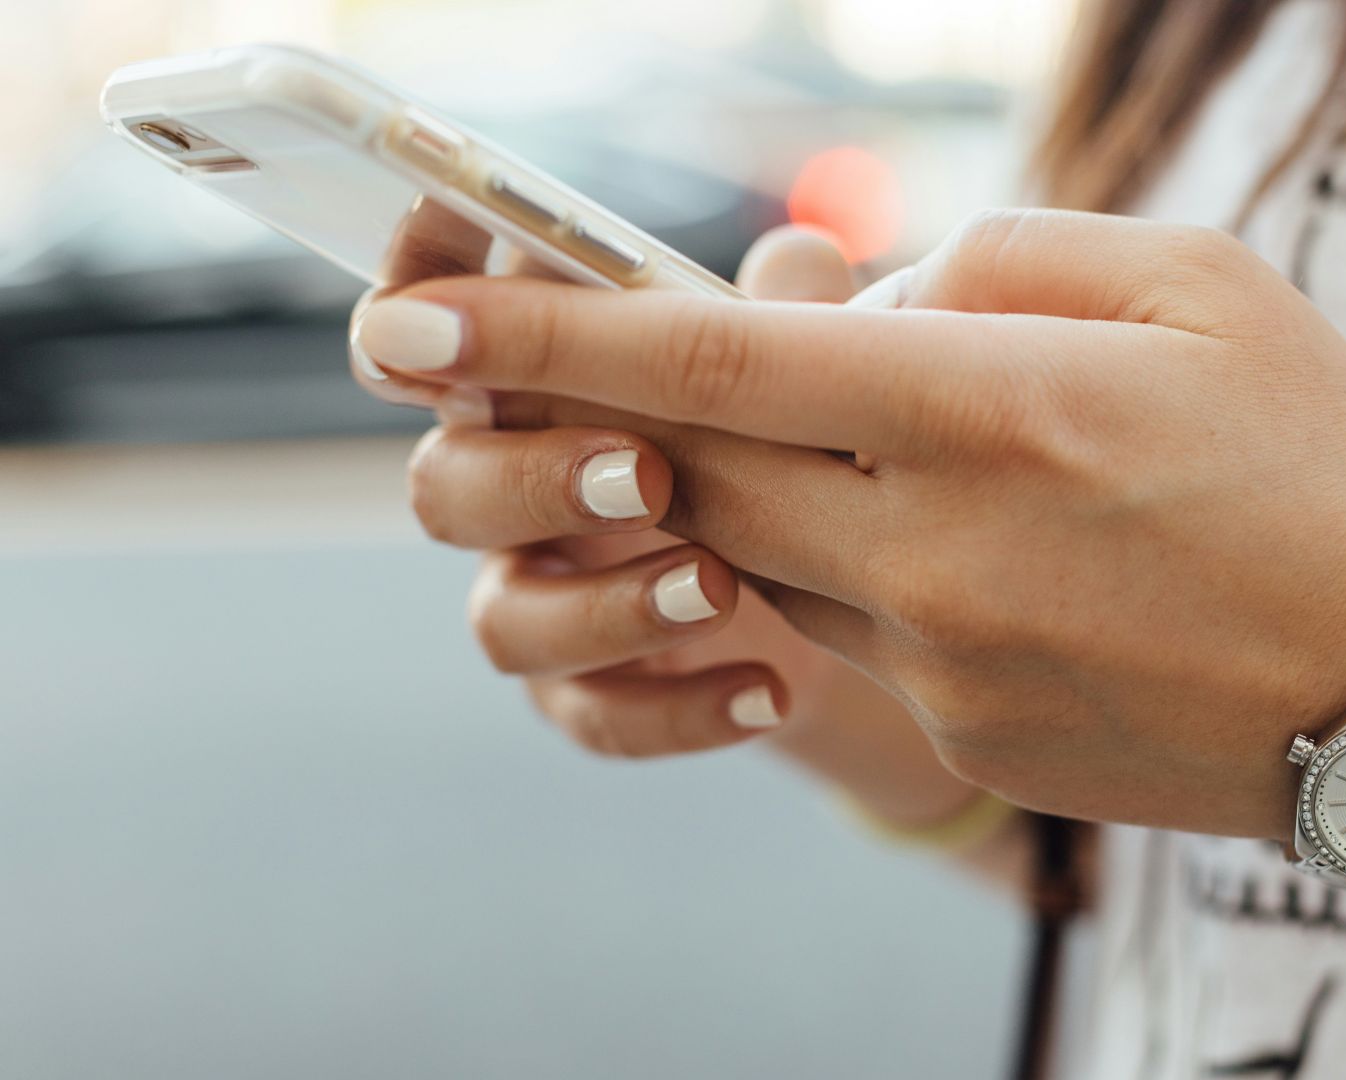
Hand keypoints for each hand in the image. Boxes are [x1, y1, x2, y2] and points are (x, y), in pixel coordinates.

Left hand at [353, 209, 1345, 836]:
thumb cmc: (1328, 455)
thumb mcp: (1196, 282)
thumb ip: (996, 258)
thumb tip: (854, 294)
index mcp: (996, 408)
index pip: (713, 362)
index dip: (545, 336)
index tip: (413, 324)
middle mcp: (942, 548)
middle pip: (700, 469)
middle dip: (641, 411)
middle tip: (640, 365)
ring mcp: (946, 663)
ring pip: (767, 555)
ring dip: (778, 486)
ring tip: (912, 447)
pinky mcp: (965, 736)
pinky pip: (854, 633)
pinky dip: (870, 567)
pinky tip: (998, 550)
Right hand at [362, 226, 938, 774]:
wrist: (849, 591)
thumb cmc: (790, 435)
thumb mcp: (801, 366)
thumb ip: (786, 312)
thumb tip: (801, 258)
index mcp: (533, 380)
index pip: (431, 332)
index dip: (413, 304)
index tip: (440, 298)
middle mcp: (510, 486)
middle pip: (443, 486)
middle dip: (533, 478)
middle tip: (647, 472)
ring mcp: (542, 595)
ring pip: (503, 620)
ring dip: (605, 605)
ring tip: (721, 587)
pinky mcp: (588, 691)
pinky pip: (593, 716)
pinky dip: (678, 708)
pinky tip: (769, 689)